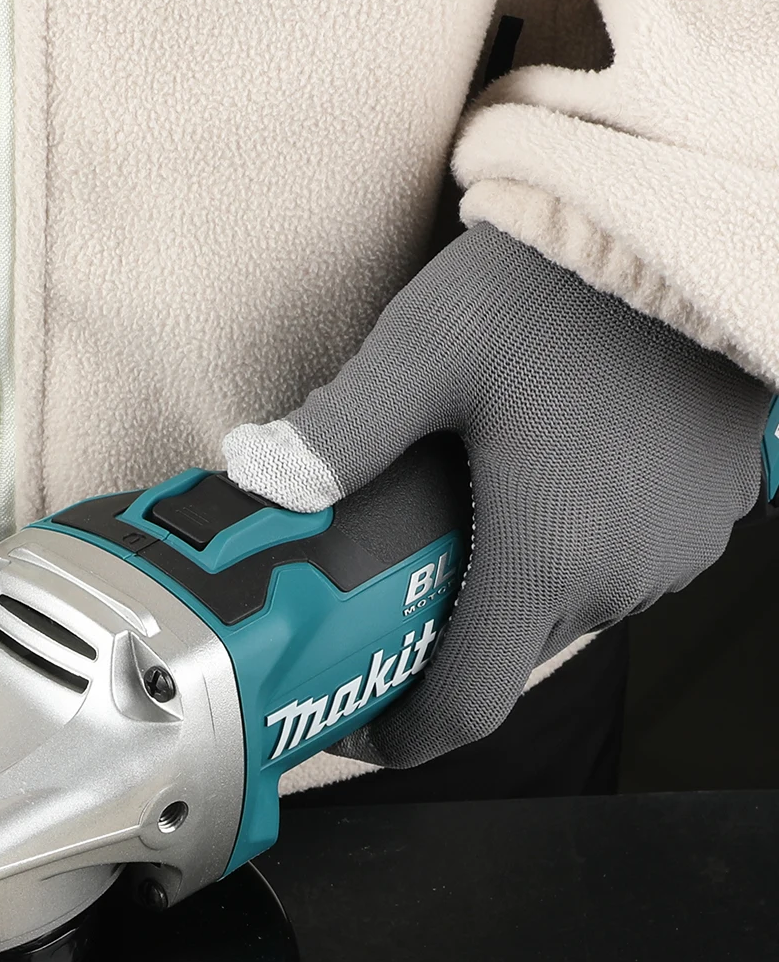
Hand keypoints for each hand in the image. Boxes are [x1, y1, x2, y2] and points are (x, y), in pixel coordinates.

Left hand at [222, 223, 772, 767]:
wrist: (676, 227)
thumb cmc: (556, 287)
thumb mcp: (422, 354)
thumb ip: (336, 434)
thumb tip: (256, 483)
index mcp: (545, 558)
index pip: (465, 709)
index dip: (400, 734)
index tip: (356, 718)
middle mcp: (619, 574)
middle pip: (505, 658)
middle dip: (441, 640)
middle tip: (383, 591)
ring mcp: (672, 549)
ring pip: (561, 612)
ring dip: (504, 590)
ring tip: (455, 527)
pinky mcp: (705, 515)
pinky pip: (617, 568)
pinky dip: (565, 553)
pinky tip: (530, 489)